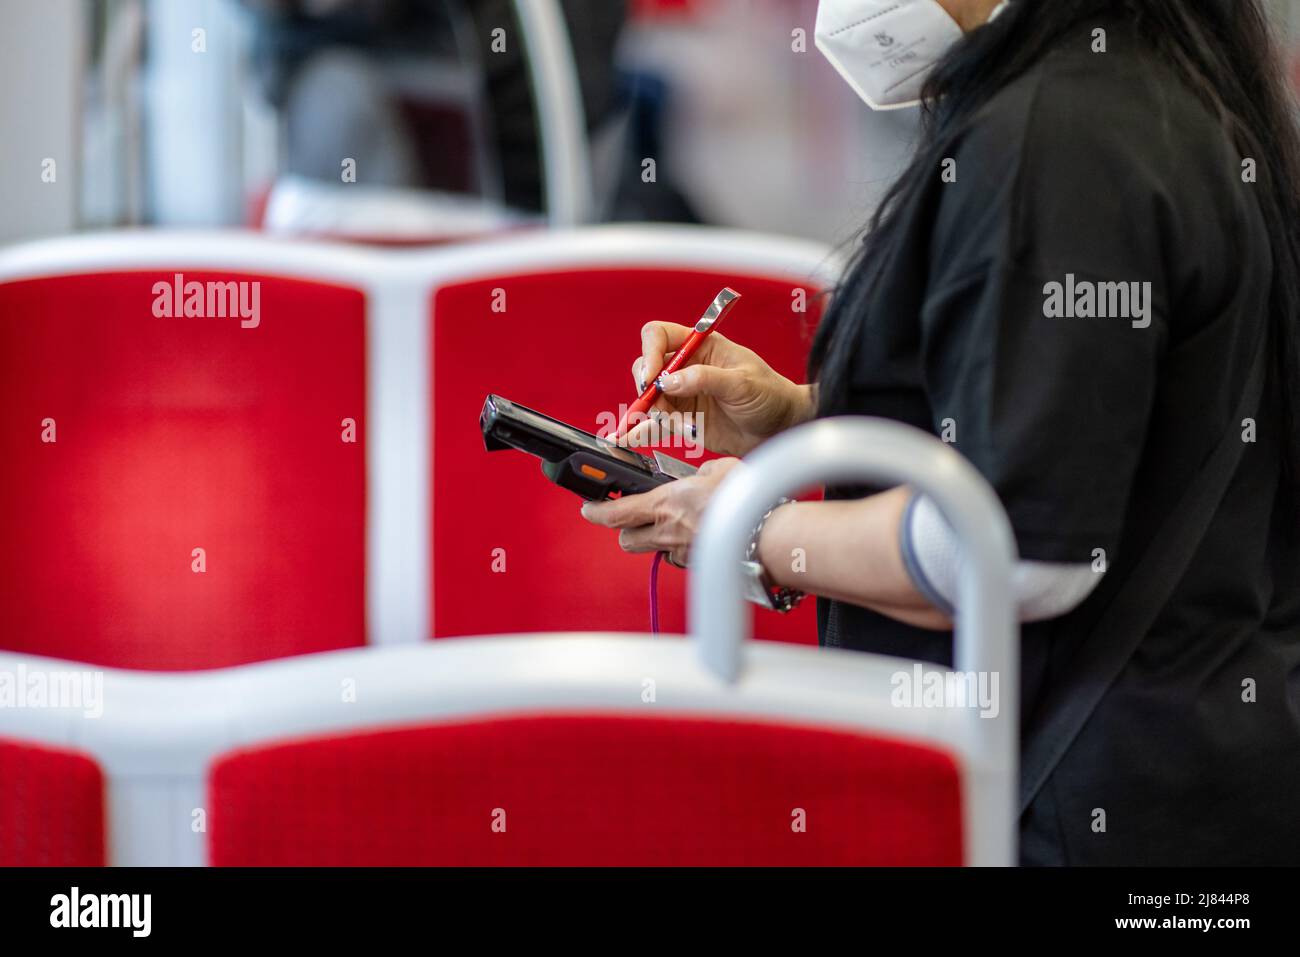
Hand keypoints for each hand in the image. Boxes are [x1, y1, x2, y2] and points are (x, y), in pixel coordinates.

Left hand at [578, 458, 740, 566]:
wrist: (766, 533)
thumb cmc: (745, 500)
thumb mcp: (718, 468)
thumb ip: (700, 473)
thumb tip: (699, 476)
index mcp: (665, 503)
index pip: (616, 513)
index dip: (596, 512)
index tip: (587, 508)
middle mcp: (667, 531)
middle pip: (626, 540)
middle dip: (624, 530)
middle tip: (631, 518)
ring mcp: (682, 552)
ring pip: (653, 551)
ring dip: (654, 540)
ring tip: (671, 526)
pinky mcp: (697, 564)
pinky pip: (680, 558)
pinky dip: (682, 548)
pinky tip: (699, 536)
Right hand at [623, 322, 813, 457]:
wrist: (782, 430)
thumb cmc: (771, 395)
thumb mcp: (741, 383)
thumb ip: (705, 379)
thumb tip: (670, 380)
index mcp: (701, 347)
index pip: (660, 336)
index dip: (650, 352)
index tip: (652, 374)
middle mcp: (688, 369)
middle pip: (647, 368)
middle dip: (646, 386)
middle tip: (654, 402)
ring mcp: (684, 395)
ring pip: (650, 400)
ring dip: (654, 414)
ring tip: (676, 427)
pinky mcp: (684, 420)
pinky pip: (657, 424)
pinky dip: (642, 431)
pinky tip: (629, 437)